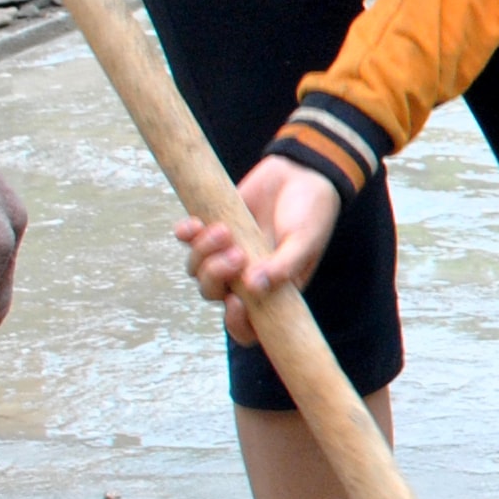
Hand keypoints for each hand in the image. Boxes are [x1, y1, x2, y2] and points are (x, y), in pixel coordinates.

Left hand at [174, 156, 344, 345]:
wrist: (302, 172)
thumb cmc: (312, 213)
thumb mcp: (305, 241)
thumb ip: (284, 266)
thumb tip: (255, 288)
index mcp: (273, 291)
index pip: (248, 326)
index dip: (237, 324)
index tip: (237, 303)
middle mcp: (245, 277)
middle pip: (213, 294)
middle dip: (216, 277)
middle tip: (236, 254)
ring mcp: (226, 254)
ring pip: (196, 269)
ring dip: (203, 253)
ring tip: (224, 230)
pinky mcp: (212, 228)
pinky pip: (187, 240)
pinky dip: (186, 234)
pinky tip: (194, 223)